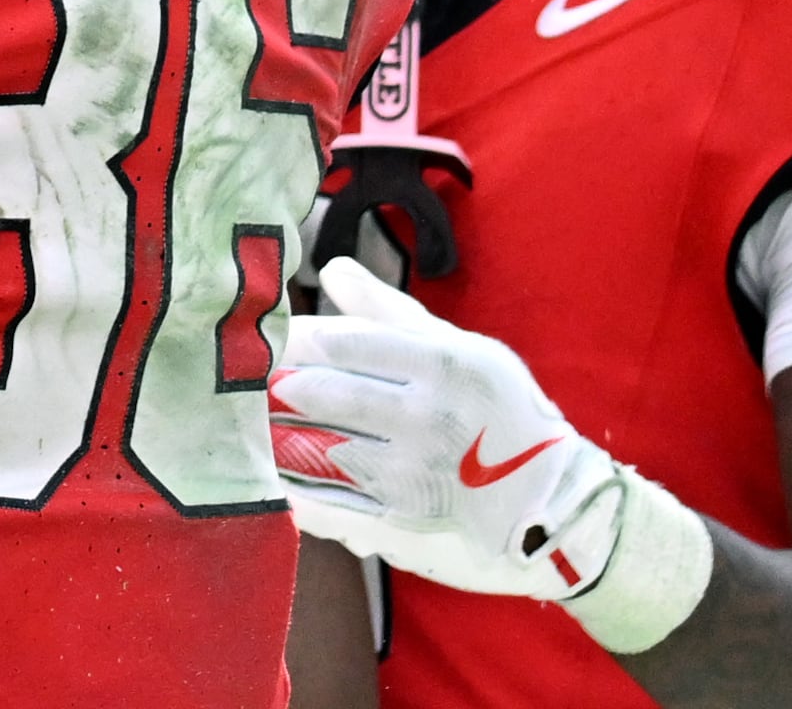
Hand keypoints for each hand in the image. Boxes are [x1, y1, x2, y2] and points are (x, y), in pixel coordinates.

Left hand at [271, 257, 631, 603]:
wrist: (558, 502)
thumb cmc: (504, 412)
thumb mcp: (464, 350)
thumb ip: (392, 313)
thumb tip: (330, 270)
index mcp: (443, 362)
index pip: (345, 342)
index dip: (292, 338)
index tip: (258, 336)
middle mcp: (428, 415)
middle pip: (325, 393)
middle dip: (271, 385)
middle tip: (234, 378)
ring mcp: (415, 472)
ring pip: (319, 448)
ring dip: (273, 435)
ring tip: (242, 421)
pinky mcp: (405, 521)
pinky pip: (332, 504)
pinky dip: (295, 491)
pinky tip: (267, 478)